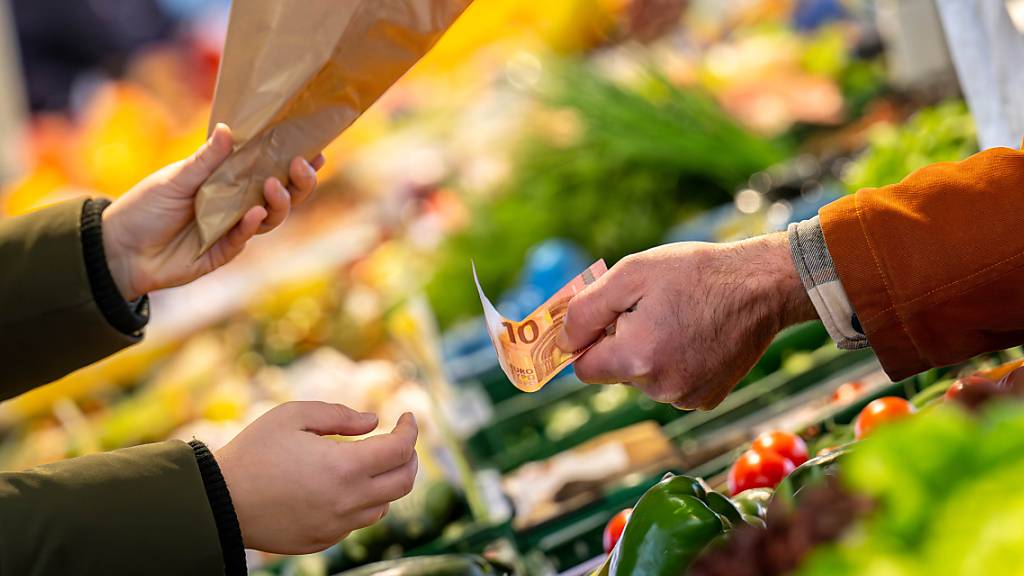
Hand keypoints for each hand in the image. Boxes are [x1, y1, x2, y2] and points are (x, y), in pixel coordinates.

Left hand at [101, 124, 325, 300]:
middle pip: (281, 194)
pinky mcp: (223, 252)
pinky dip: (251, 226)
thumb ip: (205, 160)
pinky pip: (244, 239)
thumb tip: (228, 130)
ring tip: (272, 185)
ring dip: (278, 201)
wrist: (118, 249)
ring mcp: (233, 229)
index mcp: (228, 181)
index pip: (269, 168)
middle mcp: (237, 204)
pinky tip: (253, 215)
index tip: (315, 147)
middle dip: (298, 181)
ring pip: (271, 218)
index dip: (293, 160)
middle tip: (301, 164)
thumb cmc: (144, 208)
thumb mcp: (174, 178)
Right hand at [214, 402, 418, 553]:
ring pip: (383, 506)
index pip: (400, 449)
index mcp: (345, 467)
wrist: (218, 501)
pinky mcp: (321, 540)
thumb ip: (339, 415)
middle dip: (409, 457)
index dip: (411, 429)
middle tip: (400, 440)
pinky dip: (362, 503)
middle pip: (403, 483)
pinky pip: (356, 523)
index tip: (408, 416)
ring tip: (374, 463)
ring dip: (387, 483)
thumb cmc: (254, 452)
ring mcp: (336, 526)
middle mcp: (347, 502)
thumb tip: (373, 422)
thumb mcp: (293, 415)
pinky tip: (345, 487)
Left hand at [558, 233, 815, 409]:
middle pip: (616, 373)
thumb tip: (562, 342)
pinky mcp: (707, 399)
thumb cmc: (694, 272)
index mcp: (635, 358)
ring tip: (681, 319)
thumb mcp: (630, 274)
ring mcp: (686, 397)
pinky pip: (674, 384)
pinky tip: (698, 336)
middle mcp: (659, 388)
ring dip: (651, 354)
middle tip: (653, 309)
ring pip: (645, 379)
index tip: (607, 320)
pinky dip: (678, 364)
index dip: (590, 341)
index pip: (584, 368)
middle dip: (623, 344)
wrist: (763, 286)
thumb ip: (585, 310)